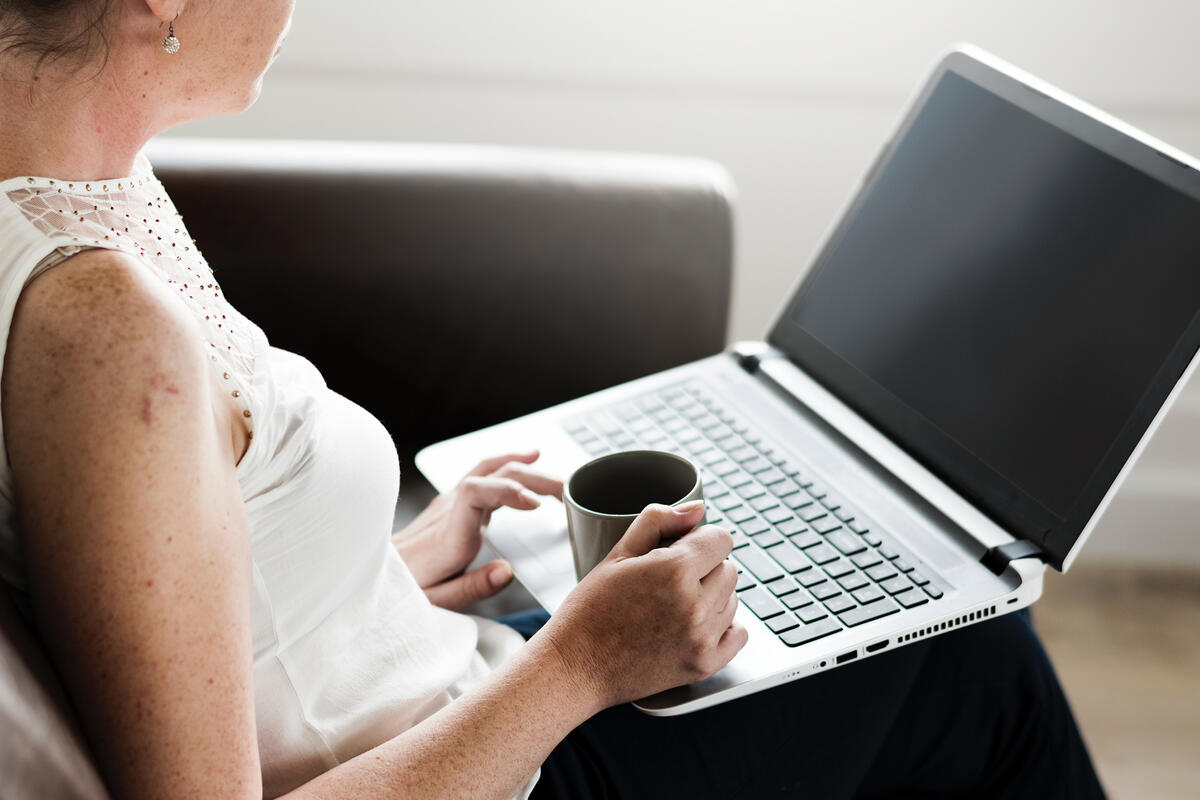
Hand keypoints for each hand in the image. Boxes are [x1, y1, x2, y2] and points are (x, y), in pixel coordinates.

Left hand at [394, 450, 562, 610]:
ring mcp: (450, 502)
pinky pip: (484, 473)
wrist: (374, 574)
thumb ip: (472, 587)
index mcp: (449, 534)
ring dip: (527, 469)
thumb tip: (507, 571)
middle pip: (492, 475)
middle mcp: (450, 510)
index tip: (537, 505)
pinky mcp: (453, 502)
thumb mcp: (437, 602)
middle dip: (534, 479)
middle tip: (568, 494)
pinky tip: (528, 460)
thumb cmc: (405, 590)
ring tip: (560, 479)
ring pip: (490, 469)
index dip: (508, 490)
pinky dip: (510, 465)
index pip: (476, 492)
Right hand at [538, 501, 747, 708]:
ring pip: (733, 600)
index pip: (721, 539)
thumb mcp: (617, 555)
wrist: (575, 667)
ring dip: (712, 597)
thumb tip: (697, 509)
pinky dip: (723, 627)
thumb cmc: (590, 610)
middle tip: (670, 581)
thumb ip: (658, 522)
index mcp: (674, 571)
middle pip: (729, 569)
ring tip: (674, 606)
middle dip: (706, 568)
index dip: (700, 540)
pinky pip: (739, 635)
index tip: (683, 549)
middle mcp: (696, 605)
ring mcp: (703, 638)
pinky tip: (693, 626)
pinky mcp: (704, 665)